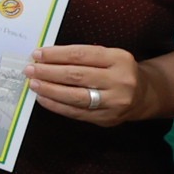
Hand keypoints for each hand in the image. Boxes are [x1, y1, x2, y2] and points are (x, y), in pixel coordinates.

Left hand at [25, 41, 148, 126]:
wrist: (143, 95)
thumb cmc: (118, 71)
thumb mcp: (109, 56)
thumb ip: (83, 56)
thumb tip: (46, 58)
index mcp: (119, 59)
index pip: (81, 55)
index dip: (57, 54)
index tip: (37, 54)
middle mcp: (120, 80)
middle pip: (77, 76)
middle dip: (49, 72)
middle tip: (30, 69)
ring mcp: (114, 102)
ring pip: (76, 96)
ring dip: (50, 90)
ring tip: (34, 84)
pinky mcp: (107, 118)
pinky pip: (77, 112)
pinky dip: (57, 105)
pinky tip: (44, 98)